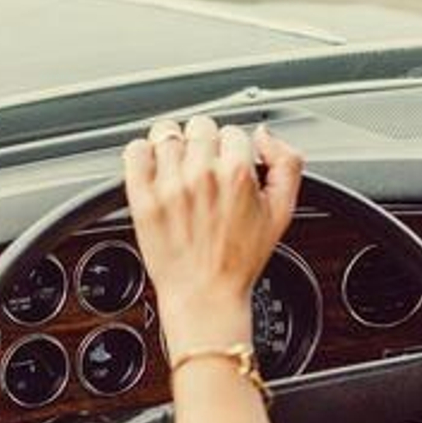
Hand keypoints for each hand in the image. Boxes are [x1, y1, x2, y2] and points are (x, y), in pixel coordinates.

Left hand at [122, 117, 303, 355]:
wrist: (205, 296)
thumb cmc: (241, 260)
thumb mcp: (282, 212)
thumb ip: (287, 164)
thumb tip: (265, 135)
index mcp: (237, 174)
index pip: (233, 131)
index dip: (233, 149)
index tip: (228, 167)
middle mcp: (201, 175)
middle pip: (200, 126)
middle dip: (205, 145)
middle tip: (204, 170)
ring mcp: (168, 185)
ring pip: (167, 134)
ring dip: (174, 148)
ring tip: (179, 171)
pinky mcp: (142, 198)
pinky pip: (135, 151)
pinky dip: (142, 153)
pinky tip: (153, 169)